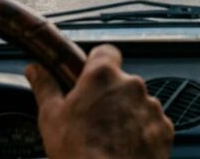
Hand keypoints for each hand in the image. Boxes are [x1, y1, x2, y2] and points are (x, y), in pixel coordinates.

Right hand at [25, 45, 172, 158]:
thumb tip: (35, 70)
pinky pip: (152, 123)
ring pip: (137, 102)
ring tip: (109, 137)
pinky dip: (142, 132)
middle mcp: (131, 85)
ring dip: (126, 114)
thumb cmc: (80, 153)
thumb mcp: (51, 117)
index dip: (97, 63)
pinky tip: (125, 147)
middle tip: (93, 117)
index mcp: (102, 76)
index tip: (88, 77)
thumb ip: (45, 86)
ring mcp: (150, 107)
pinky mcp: (164, 128)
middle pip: (121, 81)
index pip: (105, 52)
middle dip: (109, 95)